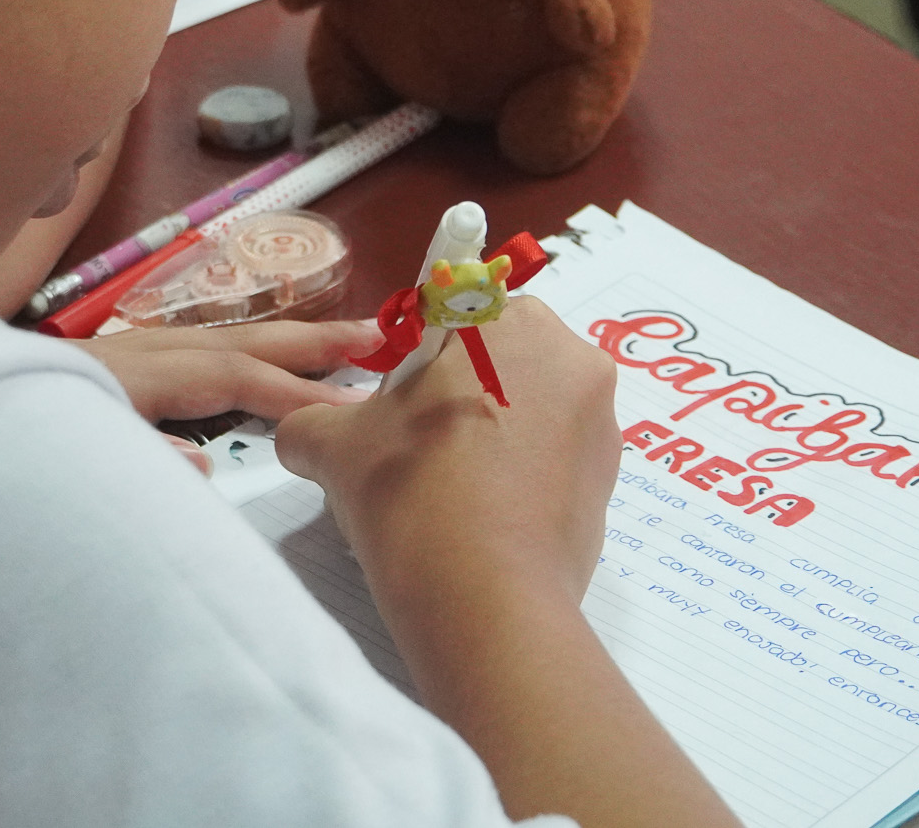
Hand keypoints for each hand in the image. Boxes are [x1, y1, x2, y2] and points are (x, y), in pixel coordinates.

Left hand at [85, 319, 381, 470]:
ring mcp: (135, 349)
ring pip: (228, 338)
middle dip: (311, 340)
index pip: (236, 378)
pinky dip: (250, 349)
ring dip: (288, 340)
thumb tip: (204, 468)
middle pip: (242, 340)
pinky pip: (205, 346)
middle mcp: (144, 350)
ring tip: (346, 342)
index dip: (295, 391)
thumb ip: (142, 461)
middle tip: (377, 338)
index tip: (351, 408)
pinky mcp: (124, 359)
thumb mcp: (78, 456)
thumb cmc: (19, 439)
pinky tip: (267, 362)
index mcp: (139, 374)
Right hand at [275, 296, 618, 608]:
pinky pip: (556, 463)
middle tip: (420, 452)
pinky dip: (523, 480)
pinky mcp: (610, 484)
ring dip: (497, 439)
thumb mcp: (333, 445)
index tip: (404, 410)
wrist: (484, 599)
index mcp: (512, 322)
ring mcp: (602, 425)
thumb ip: (312, 422)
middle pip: (503, 363)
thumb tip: (307, 435)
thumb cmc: (410, 491)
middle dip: (465, 397)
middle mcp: (573, 360)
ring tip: (451, 495)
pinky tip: (483, 521)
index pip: (458, 319)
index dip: (423, 364)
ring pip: (533, 414)